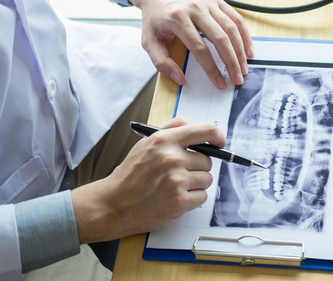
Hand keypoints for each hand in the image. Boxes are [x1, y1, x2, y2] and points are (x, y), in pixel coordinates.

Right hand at [71, 117, 225, 242]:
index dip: (217, 136)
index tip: (220, 142)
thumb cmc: (130, 174)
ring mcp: (176, 180)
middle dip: (198, 167)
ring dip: (195, 184)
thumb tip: (199, 129)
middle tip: (180, 173)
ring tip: (175, 186)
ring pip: (207, 179)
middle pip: (207, 160)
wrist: (113, 204)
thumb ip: (173, 130)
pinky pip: (202, 196)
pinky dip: (193, 199)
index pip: (205, 130)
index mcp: (165, 140)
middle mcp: (172, 158)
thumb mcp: (146, 143)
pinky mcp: (179, 201)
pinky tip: (175, 198)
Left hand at [127, 0, 253, 87]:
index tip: (220, 83)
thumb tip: (180, 79)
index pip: (200, 49)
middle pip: (220, 39)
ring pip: (231, 29)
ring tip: (244, 68)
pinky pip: (236, 18)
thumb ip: (161, 62)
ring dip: (240, 51)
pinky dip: (245, 35)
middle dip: (231, 62)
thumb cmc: (154, 16)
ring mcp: (208, 3)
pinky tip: (248, 49)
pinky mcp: (216, 0)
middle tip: (238, 79)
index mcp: (177, 19)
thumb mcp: (148, 40)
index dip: (212, 69)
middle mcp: (195, 9)